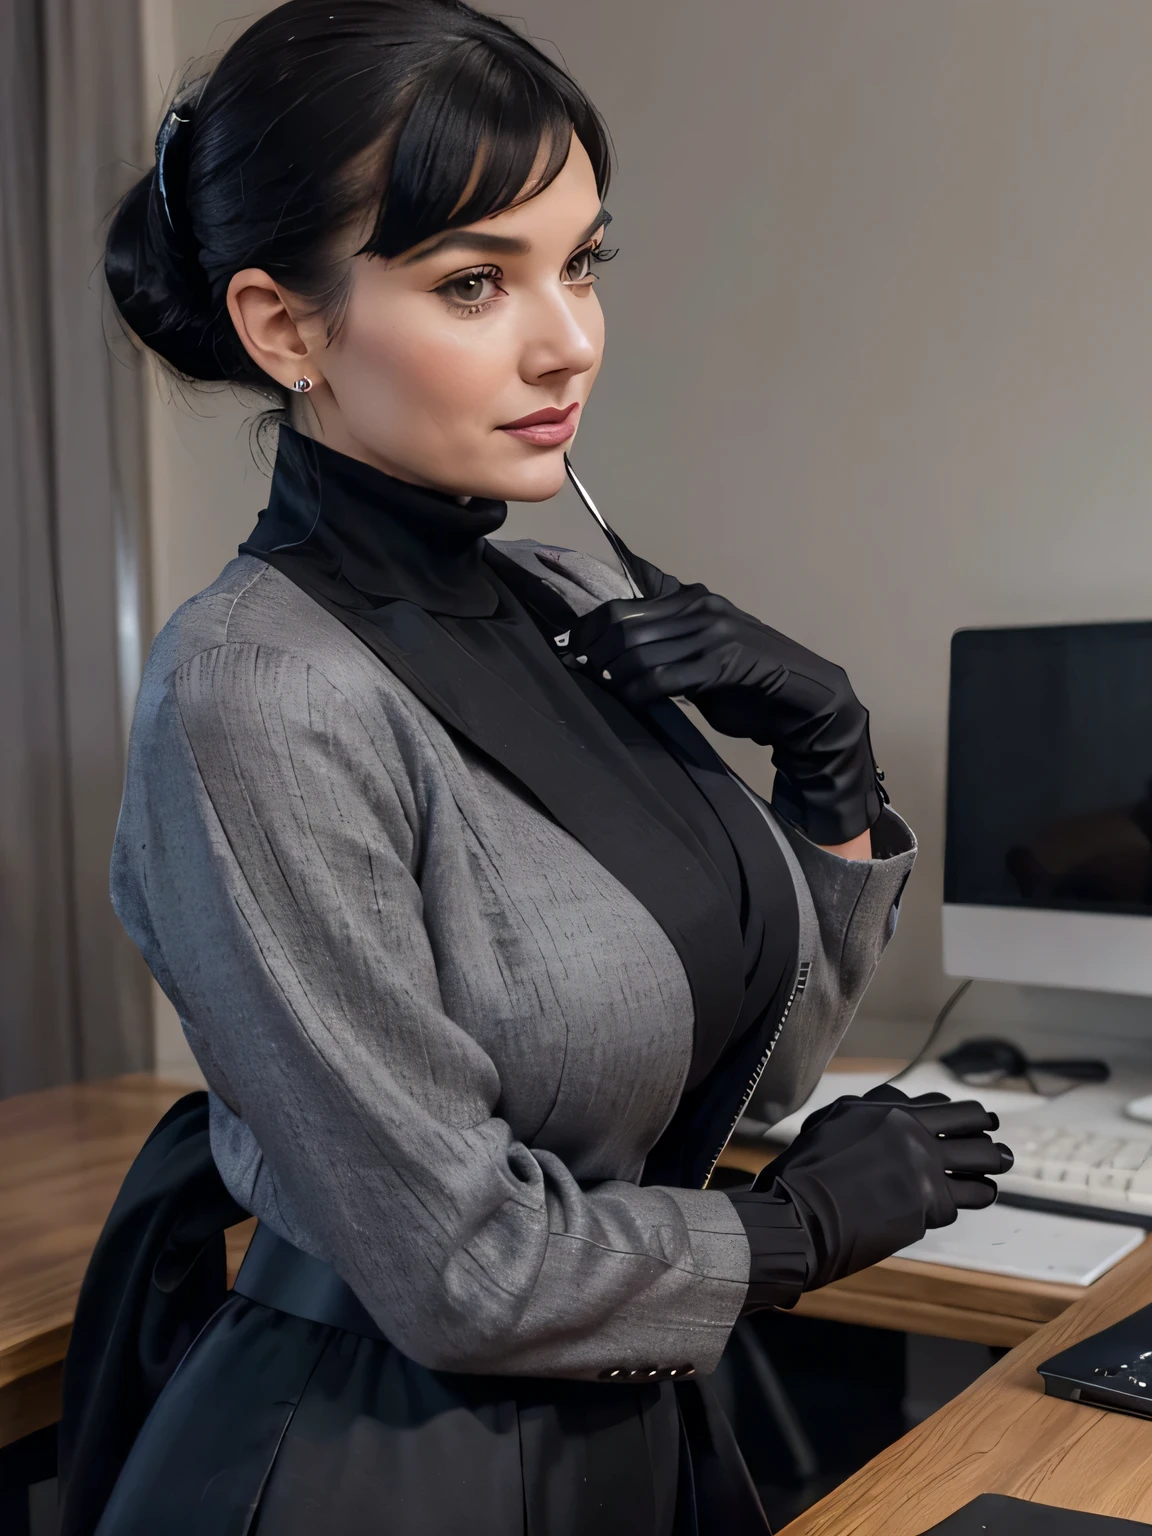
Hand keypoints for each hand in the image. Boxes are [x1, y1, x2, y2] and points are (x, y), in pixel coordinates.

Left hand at [563, 550, 884, 845]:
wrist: (801, 700)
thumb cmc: (746, 682)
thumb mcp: (699, 653)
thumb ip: (665, 643)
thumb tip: (614, 647)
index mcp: (691, 598)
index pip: (622, 604)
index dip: (589, 628)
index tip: (572, 651)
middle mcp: (700, 606)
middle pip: (623, 624)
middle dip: (596, 653)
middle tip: (584, 675)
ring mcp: (713, 631)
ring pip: (638, 651)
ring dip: (615, 676)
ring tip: (607, 689)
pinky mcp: (722, 662)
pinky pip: (663, 677)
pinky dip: (640, 691)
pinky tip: (634, 701)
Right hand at [752, 1083, 1013, 1289]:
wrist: (800, 1215)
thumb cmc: (804, 1172)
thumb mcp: (832, 1123)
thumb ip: (867, 1115)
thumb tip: (891, 1110)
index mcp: (885, 1109)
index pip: (940, 1103)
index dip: (959, 1114)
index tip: (969, 1120)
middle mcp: (910, 1129)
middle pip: (971, 1121)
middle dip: (987, 1130)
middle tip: (995, 1141)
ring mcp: (923, 1166)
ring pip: (981, 1159)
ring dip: (993, 1164)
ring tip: (998, 1169)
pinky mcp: (929, 1203)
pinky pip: (964, 1199)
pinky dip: (972, 1197)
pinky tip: (977, 1196)